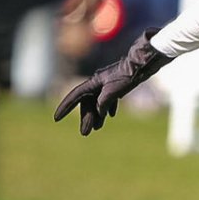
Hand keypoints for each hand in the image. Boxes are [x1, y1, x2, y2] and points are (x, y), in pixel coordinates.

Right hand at [53, 31, 168, 134]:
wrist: (142, 65)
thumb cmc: (127, 76)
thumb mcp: (113, 92)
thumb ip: (103, 103)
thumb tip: (98, 112)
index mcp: (93, 82)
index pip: (75, 96)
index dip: (65, 107)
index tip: (56, 118)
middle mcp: (97, 83)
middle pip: (87, 103)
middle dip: (86, 118)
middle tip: (85, 133)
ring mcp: (107, 85)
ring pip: (98, 102)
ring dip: (97, 116)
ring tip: (96, 129)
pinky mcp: (117, 86)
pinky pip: (108, 99)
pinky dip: (108, 108)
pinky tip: (111, 116)